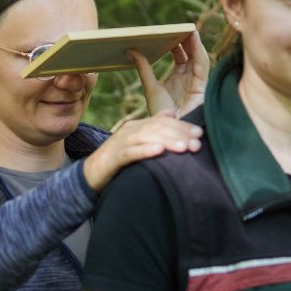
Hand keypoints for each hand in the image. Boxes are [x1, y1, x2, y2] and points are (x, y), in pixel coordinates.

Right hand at [82, 111, 202, 191]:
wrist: (90, 174)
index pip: (163, 121)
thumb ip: (152, 129)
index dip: (182, 126)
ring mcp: (120, 142)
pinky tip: (158, 152)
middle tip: (197, 144)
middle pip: (157, 127)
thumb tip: (170, 115)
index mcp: (137, 125)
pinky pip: (130, 152)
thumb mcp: (137, 143)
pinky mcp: (113, 157)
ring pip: (146, 137)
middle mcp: (129, 130)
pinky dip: (144, 150)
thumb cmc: (119, 160)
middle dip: (179, 134)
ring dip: (167, 141)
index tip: (200, 134)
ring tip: (184, 147)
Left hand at [128, 29, 208, 116]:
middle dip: (186, 40)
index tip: (170, 31)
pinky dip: (199, 51)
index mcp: (177, 79)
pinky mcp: (202, 85)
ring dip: (194, 43)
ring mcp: (196, 81)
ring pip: (198, 57)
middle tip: (180, 27)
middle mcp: (188, 78)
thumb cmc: (161, 113)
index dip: (176, 44)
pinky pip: (203, 64)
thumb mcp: (150, 86)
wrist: (170, 131)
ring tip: (189, 29)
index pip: (180, 56)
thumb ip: (143, 68)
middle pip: (190, 55)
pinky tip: (194, 39)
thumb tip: (131, 50)